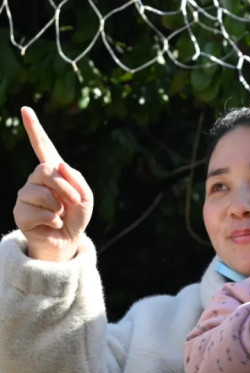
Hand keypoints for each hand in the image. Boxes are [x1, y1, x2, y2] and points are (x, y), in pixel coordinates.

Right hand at [13, 107, 92, 260]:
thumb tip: (58, 165)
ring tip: (61, 215)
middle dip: (65, 187)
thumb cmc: (76, 217)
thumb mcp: (85, 198)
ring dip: (59, 205)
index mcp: (53, 173)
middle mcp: (35, 181)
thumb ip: (77, 180)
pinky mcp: (20, 213)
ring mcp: (26, 196)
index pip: (43, 147)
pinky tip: (54, 224)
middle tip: (74, 202)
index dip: (35, 129)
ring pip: (41, 191)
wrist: (68, 241)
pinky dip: (53, 219)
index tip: (26, 109)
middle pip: (45, 170)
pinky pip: (38, 211)